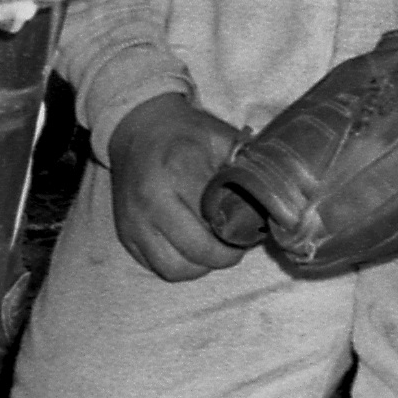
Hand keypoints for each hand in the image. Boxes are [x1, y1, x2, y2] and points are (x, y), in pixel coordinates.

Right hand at [101, 101, 257, 284]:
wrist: (137, 127)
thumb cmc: (185, 132)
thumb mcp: (220, 137)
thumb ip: (245, 166)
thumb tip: (273, 196)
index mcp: (178, 173)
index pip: (215, 224)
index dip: (240, 236)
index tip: (252, 231)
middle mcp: (151, 202)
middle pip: (196, 253)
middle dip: (223, 256)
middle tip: (235, 246)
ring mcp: (134, 222)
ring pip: (174, 269)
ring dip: (199, 266)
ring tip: (212, 249)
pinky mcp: (125, 234)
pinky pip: (155, 266)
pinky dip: (177, 264)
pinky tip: (189, 247)